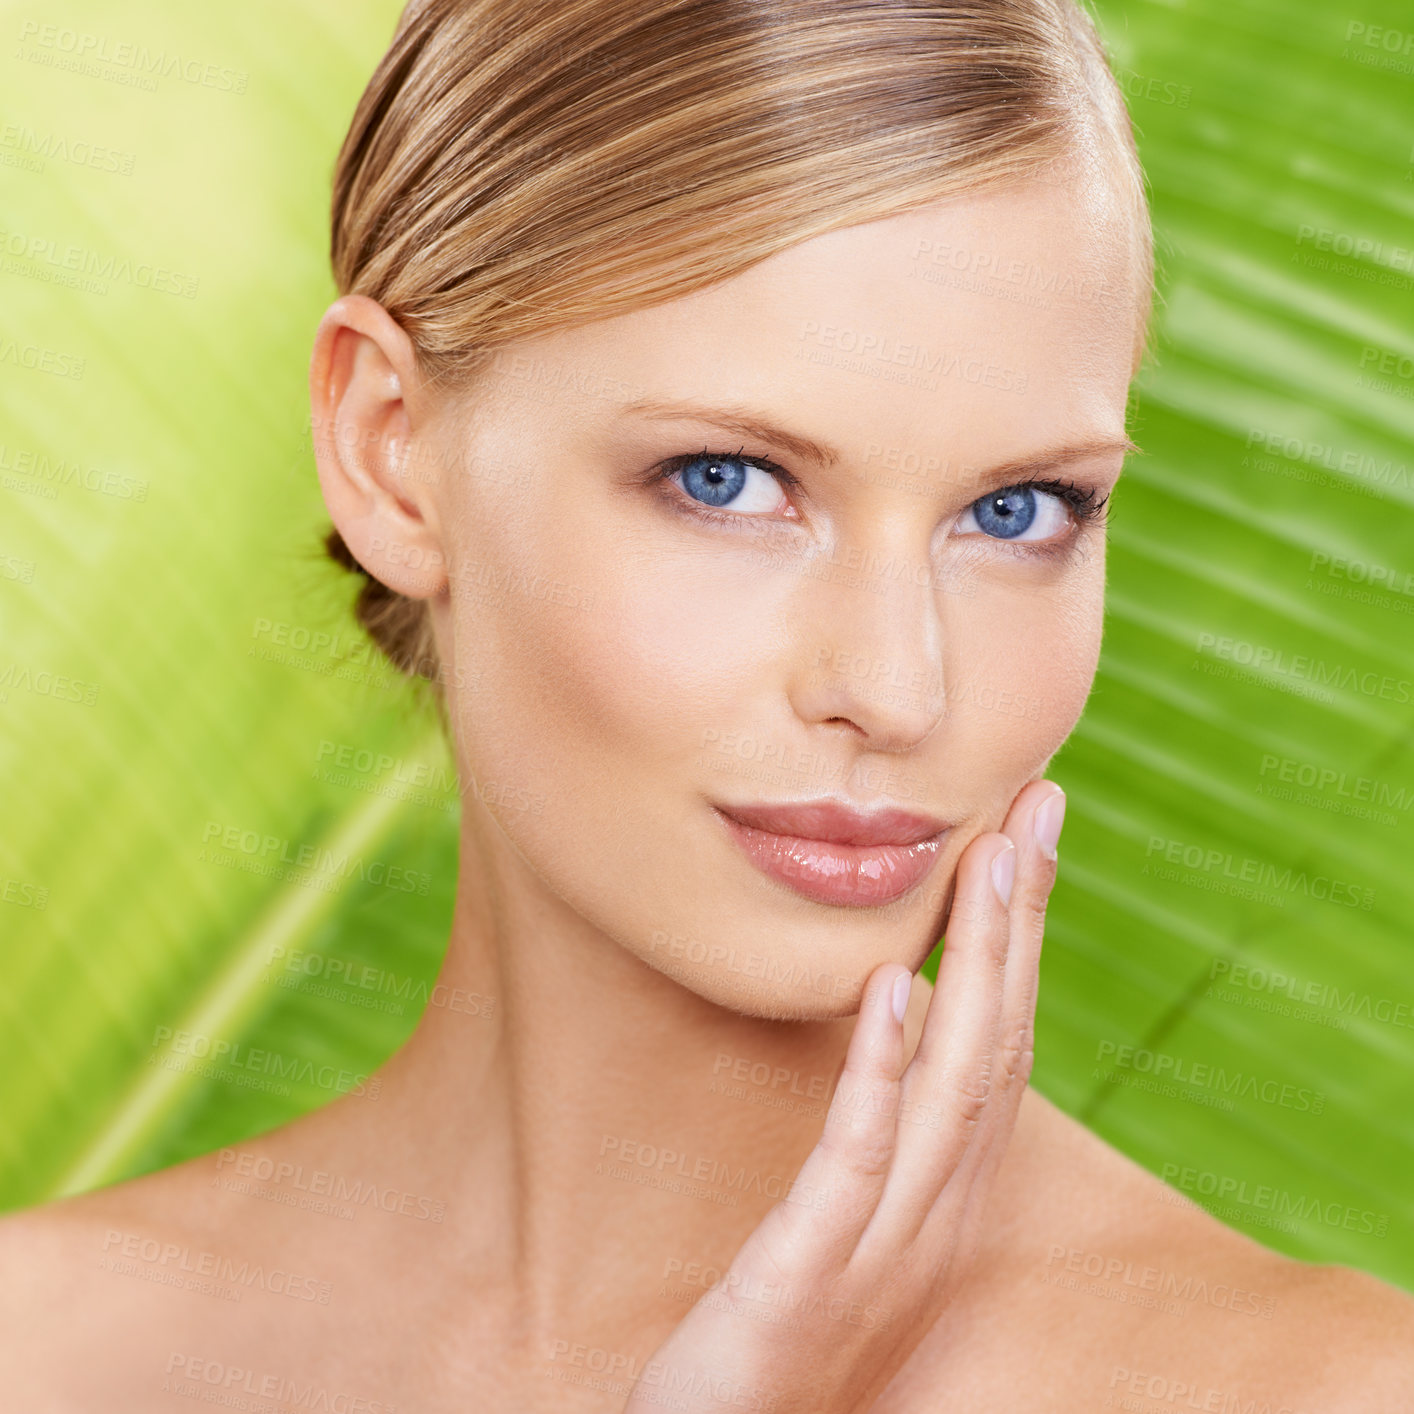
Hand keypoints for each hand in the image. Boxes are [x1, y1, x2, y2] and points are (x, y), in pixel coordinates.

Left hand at [623, 780, 1065, 1413]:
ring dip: (977, 968)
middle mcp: (935, 1214)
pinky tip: (893, 990)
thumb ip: (882, 1120)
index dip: (1022, 938)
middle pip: (998, 1043)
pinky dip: (881, 1069)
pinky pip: (856, 1158)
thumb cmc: (781, 1332)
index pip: (1000, 1043)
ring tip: (988, 862)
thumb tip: (900, 1003)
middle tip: (1036, 807)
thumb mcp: (846, 1216)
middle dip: (1020, 921)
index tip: (1028, 834)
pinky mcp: (809, 1275)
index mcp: (942, 1195)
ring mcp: (882, 1246)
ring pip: (952, 1088)